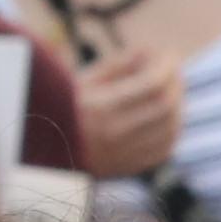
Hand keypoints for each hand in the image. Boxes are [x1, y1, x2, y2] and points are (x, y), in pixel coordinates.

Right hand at [60, 39, 186, 181]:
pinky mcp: (128, 168)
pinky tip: (165, 116)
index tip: (167, 53)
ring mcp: (123, 155)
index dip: (167, 66)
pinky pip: (164, 149)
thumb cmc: (60, 109)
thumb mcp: (82, 80)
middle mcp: (114, 134)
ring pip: (171, 129)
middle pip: (167, 106)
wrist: (41, 154)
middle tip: (172, 69)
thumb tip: (151, 52)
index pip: (153, 84)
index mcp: (100, 108)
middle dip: (176, 82)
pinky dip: (172, 128)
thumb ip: (118, 65)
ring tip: (170, 89)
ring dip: (178, 105)